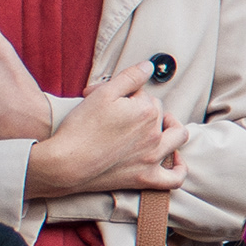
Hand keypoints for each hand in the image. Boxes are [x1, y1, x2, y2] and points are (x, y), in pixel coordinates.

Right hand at [28, 61, 183, 197]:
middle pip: (159, 114)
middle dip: (141, 108)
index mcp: (147, 111)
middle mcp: (155, 134)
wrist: (66, 164)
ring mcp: (153, 157)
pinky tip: (175, 160)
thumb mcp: (102, 94)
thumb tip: (149, 66)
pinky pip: (174, 178)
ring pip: (177, 138)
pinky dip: (179, 168)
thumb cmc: (80, 129)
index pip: (144, 95)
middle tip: (116, 113)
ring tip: (160, 125)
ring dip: (172, 129)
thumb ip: (129, 77)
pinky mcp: (146, 178)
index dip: (124, 95)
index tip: (106, 99)